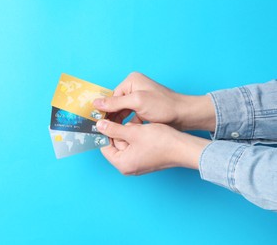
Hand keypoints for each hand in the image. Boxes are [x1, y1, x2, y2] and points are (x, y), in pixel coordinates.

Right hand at [93, 72, 215, 130]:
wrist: (184, 115)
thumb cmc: (164, 106)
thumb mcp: (137, 102)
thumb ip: (115, 102)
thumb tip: (96, 103)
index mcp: (131, 81)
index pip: (112, 96)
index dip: (106, 110)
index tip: (99, 122)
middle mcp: (134, 88)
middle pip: (116, 104)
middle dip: (112, 117)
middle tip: (106, 130)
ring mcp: (139, 99)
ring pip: (122, 112)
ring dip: (120, 122)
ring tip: (115, 132)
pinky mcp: (144, 109)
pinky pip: (130, 116)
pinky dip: (129, 124)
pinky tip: (127, 132)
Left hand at [96, 119, 210, 174]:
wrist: (183, 148)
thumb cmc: (161, 142)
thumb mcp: (133, 132)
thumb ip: (113, 129)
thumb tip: (99, 125)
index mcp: (122, 163)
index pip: (104, 146)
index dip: (103, 131)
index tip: (103, 119)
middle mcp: (128, 166)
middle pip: (115, 144)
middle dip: (119, 129)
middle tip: (121, 116)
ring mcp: (137, 163)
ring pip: (126, 142)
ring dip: (129, 129)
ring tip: (136, 120)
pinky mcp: (145, 158)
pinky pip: (135, 144)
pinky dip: (137, 133)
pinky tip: (142, 124)